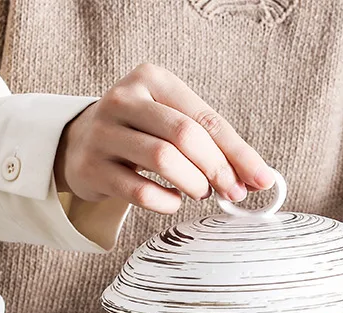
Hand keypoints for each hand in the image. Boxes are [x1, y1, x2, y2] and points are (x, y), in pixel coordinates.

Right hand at [53, 63, 273, 212]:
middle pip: (185, 135)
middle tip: (232, 193)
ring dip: (193, 184)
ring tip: (201, 193)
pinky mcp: (92, 168)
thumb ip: (213, 146)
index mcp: (152, 80)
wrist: (81, 145)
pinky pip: (141, 192)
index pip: (205, 118)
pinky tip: (172, 200)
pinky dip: (167, 202)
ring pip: (163, 160)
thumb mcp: (173, 124)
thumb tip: (257, 179)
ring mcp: (103, 132)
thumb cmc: (141, 135)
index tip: (261, 180)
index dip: (238, 153)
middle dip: (218, 169)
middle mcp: (124, 99)